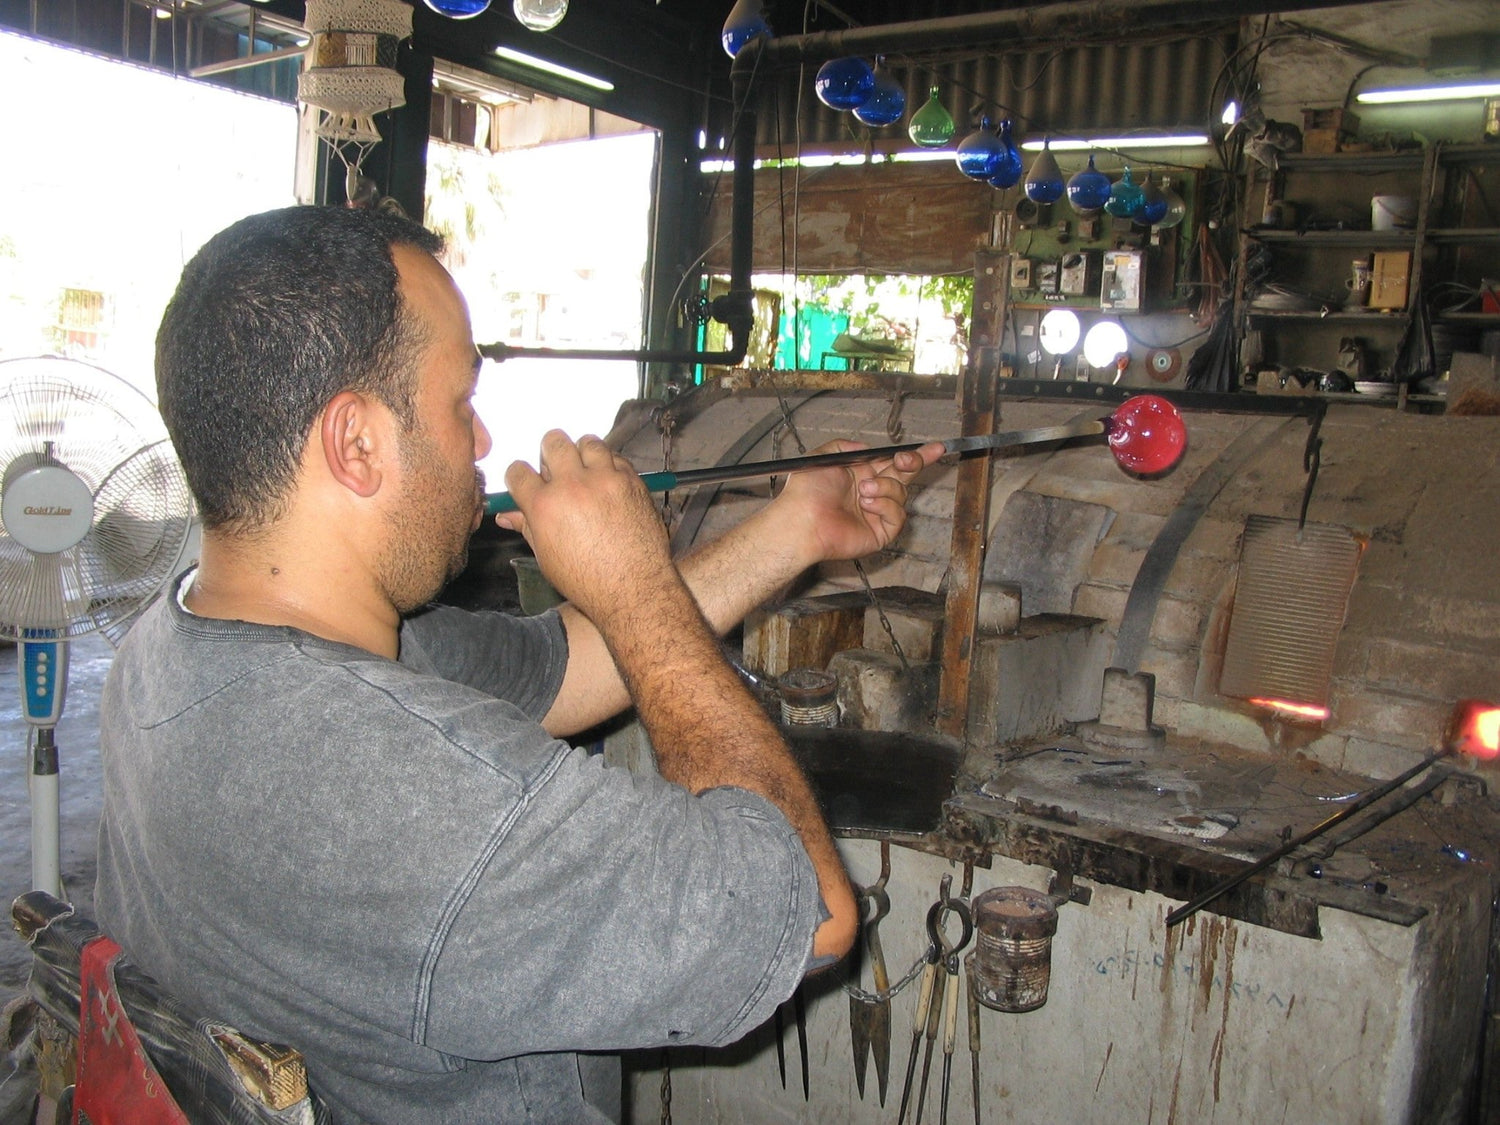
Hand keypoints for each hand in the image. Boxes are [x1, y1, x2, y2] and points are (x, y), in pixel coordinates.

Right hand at [496, 431, 676, 625]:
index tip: (526, 482)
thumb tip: (507, 515)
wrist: (634, 587)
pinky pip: (616, 457)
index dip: (519, 476)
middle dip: (550, 453)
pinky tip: (608, 482)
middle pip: (553, 442)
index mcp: (544, 505)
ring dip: (582, 453)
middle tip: (557, 471)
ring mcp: (604, 479)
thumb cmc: (587, 580)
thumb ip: (527, 527)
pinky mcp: (631, 479)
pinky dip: (609, 465)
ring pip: (587, 441)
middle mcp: (572, 485)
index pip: (518, 471)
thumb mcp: (546, 557)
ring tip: (585, 472)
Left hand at [770, 439, 944, 565]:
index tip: (935, 447)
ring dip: (885, 487)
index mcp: (860, 474)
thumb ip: (846, 446)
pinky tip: (867, 504)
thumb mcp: (824, 456)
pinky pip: (897, 515)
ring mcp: (876, 514)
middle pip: (905, 476)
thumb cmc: (807, 492)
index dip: (915, 456)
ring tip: (863, 490)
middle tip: (906, 460)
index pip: (893, 462)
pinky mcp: (880, 533)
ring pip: (901, 493)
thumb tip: (868, 449)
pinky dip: (885, 506)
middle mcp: (870, 493)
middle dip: (912, 464)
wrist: (802, 519)